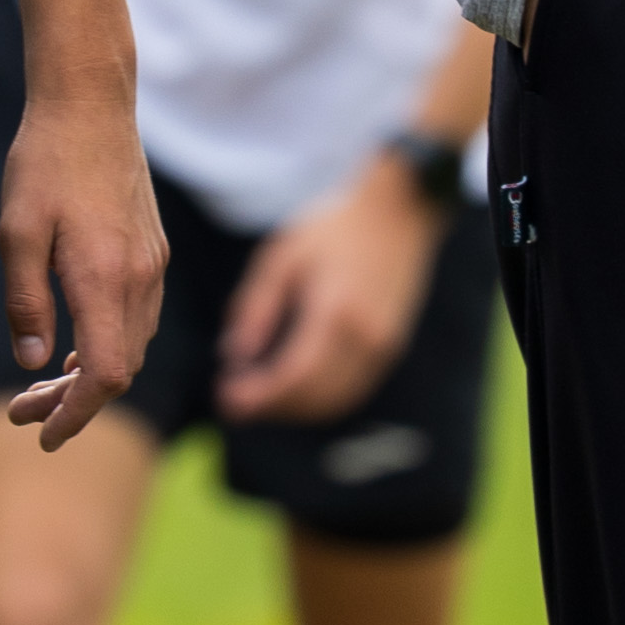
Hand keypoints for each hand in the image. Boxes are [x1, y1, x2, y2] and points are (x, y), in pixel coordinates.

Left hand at [0, 85, 167, 451]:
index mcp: (106, 279)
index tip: (43, 436)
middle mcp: (140, 278)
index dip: (75, 415)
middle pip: (119, 369)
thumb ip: (26, 303)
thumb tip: (34, 362)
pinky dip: (108, 343)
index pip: (104, 375)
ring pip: (132, 345)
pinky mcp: (152, 250)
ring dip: (91, 374)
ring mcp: (152, 264)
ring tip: (41, 383)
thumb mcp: (16, 233)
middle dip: (74, 402)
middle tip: (23, 412)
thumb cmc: (45, 163)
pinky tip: (73, 341)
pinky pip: (138, 317)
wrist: (91, 103)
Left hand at [219, 153, 444, 425]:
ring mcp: (383, 346)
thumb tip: (232, 355)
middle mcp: (365, 337)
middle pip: (313, 397)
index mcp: (335, 311)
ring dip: (294, 410)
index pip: (294, 375)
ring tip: (258, 398)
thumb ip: (255, 307)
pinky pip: (352, 391)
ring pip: (335, 402)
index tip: (226, 398)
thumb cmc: (335, 229)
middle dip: (270, 408)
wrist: (398, 213)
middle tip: (233, 402)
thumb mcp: (283, 256)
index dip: (259, 396)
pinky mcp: (391, 348)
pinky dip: (320, 401)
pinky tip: (293, 389)